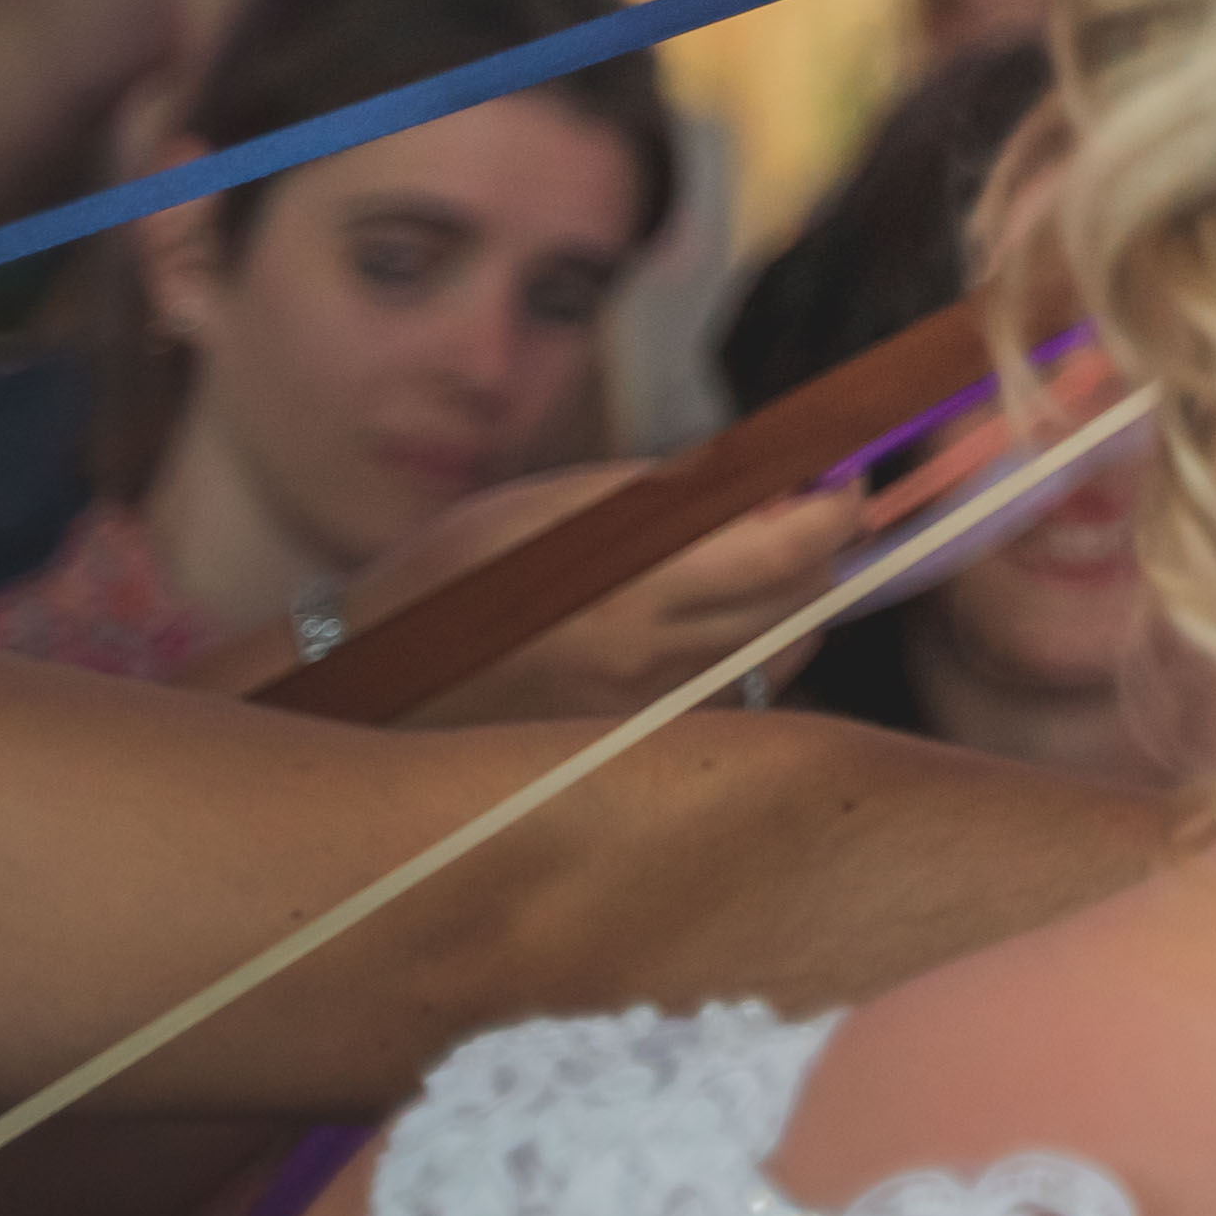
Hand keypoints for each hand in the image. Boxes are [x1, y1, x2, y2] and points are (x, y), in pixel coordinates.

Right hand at [357, 475, 859, 729]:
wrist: (374, 681)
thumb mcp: (559, 504)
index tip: (841, 477)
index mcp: (635, 580)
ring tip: (749, 572)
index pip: (794, 548)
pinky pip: (744, 698)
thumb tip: (769, 469)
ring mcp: (655, 710)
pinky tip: (713, 631)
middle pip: (805, 599)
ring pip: (785, 652)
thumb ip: (673, 490)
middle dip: (820, 549)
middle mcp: (656, 654)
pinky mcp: (645, 747)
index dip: (837, 507)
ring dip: (794, 604)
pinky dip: (755, 657)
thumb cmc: (458, 574)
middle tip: (797, 514)